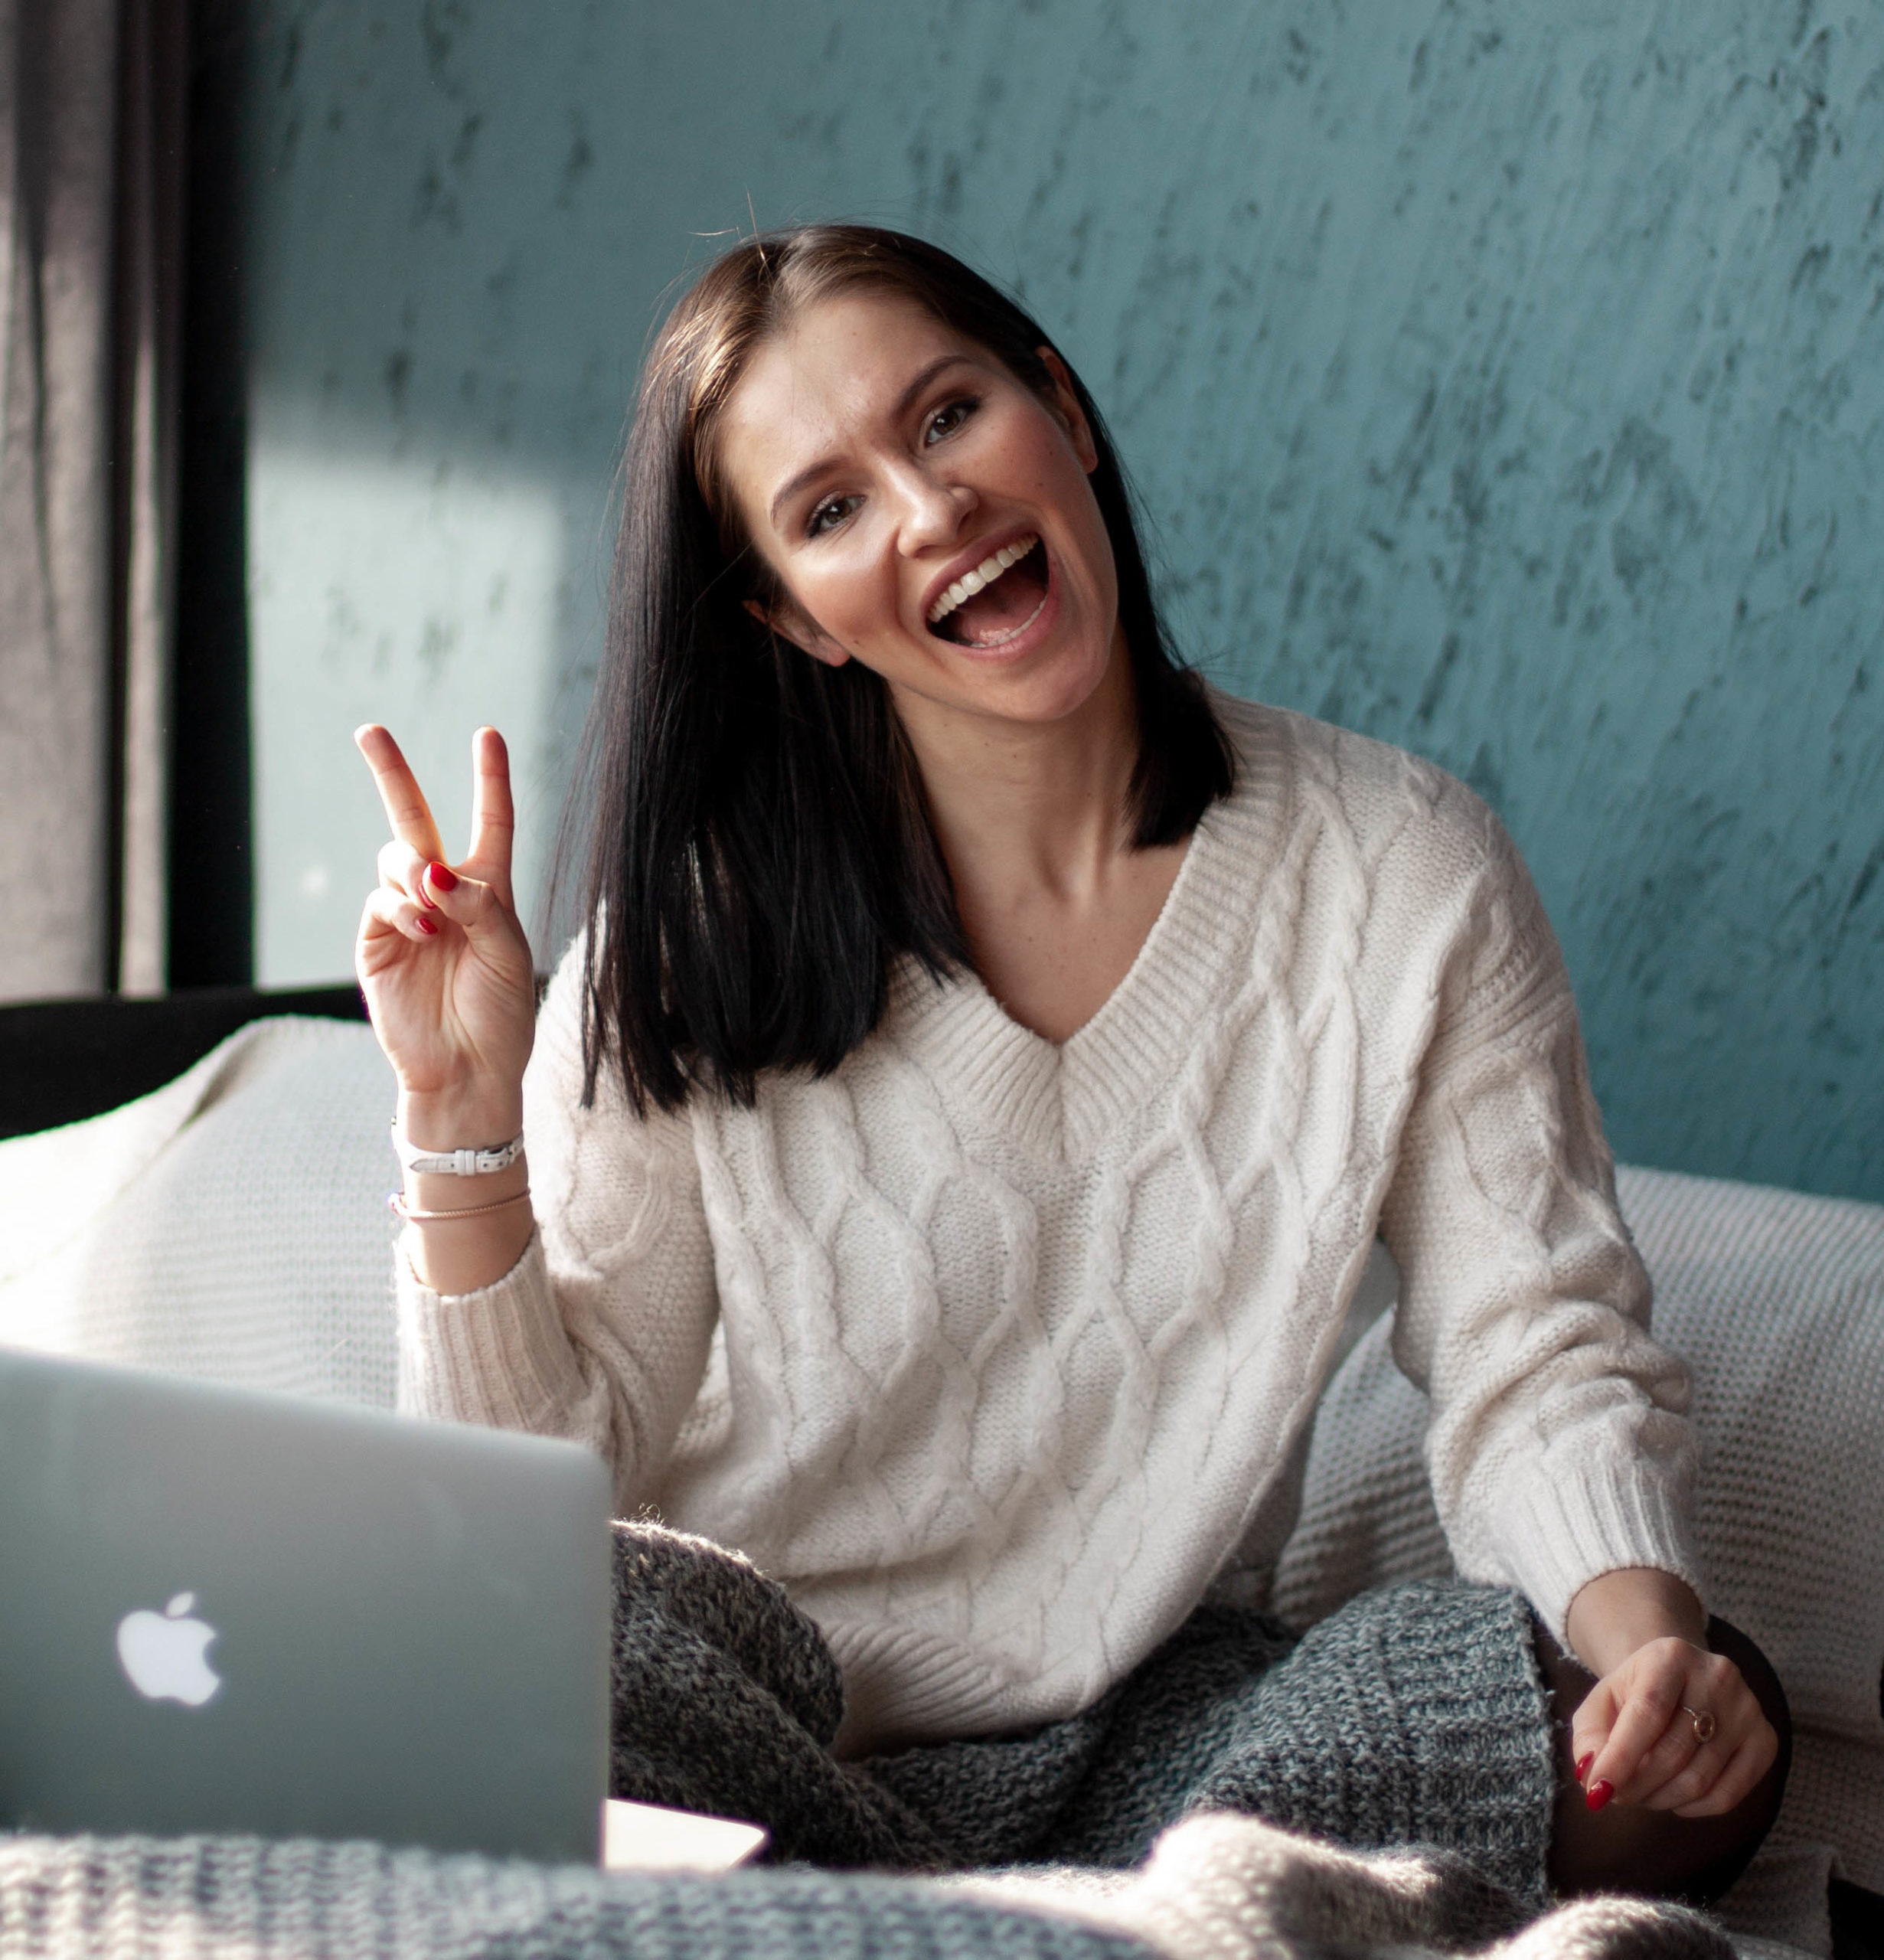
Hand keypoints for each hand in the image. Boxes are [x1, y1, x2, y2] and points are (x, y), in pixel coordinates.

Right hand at [354, 724, 535, 1140]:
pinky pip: (381, 900)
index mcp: (489, 890)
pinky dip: (402, 907)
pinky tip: (424, 930)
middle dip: (391, 773)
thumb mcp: (509, 951)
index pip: (490, 822)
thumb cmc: (501, 1014)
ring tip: (436, 910)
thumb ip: (479, 904)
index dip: (489, 779)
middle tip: (369, 730)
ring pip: (396, 859)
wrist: (468, 1071)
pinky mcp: (376, 942)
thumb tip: (435, 870)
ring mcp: (405, 916)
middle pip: (413, 819)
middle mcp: (444, 895)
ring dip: (415, 872)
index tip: (487, 733)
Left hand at [1566, 1571, 1778, 1819]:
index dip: (1621, 1756)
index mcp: (1670, 1655)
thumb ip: (1591, 1735)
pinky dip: (1695, 1808)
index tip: (1598, 1790)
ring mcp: (1747, 1709)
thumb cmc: (1635, 1692)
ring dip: (1660, 1799)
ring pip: (1700, 1779)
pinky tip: (1673, 1799)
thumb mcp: (1603, 1701)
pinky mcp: (1765, 1739)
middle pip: (1673, 1751)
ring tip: (1639, 1795)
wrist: (1680, 1676)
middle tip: (1615, 1796)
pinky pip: (1730, 1794)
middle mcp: (1717, 1676)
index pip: (1647, 1713)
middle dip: (1637, 1784)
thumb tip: (1591, 1775)